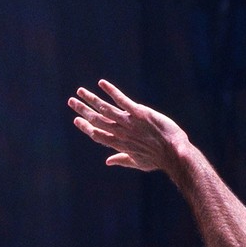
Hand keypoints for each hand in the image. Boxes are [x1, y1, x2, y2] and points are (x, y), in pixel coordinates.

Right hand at [71, 81, 188, 172]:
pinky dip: (111, 91)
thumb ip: (122, 160)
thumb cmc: (159, 159)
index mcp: (119, 144)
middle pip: (97, 120)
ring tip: (80, 91)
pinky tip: (102, 83)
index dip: (86, 127)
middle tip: (71, 101)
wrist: (174, 153)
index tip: (77, 120)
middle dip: (83, 110)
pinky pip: (121, 100)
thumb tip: (108, 162)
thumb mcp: (139, 163)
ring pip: (105, 108)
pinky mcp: (139, 113)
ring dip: (91, 98)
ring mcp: (128, 122)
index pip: (97, 134)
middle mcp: (120, 133)